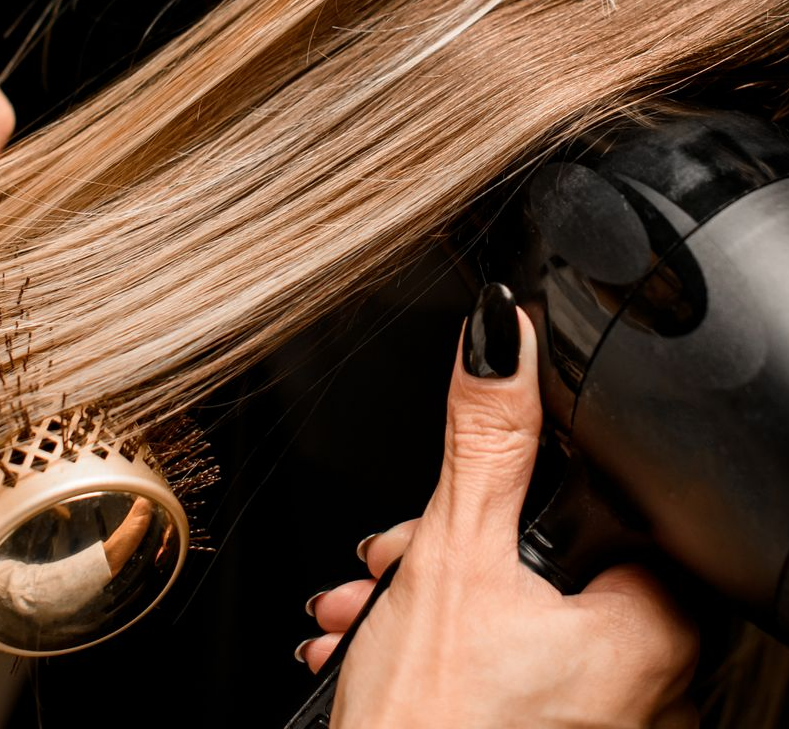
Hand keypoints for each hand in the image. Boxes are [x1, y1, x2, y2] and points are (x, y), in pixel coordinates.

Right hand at [300, 306, 698, 727]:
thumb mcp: (450, 555)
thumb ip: (486, 435)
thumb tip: (501, 338)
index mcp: (653, 632)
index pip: (621, 502)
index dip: (535, 480)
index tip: (478, 479)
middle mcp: (647, 687)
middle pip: (554, 556)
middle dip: (458, 538)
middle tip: (406, 551)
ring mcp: (598, 719)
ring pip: (518, 605)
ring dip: (435, 586)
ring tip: (376, 602)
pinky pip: (509, 658)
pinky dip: (447, 636)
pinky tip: (384, 639)